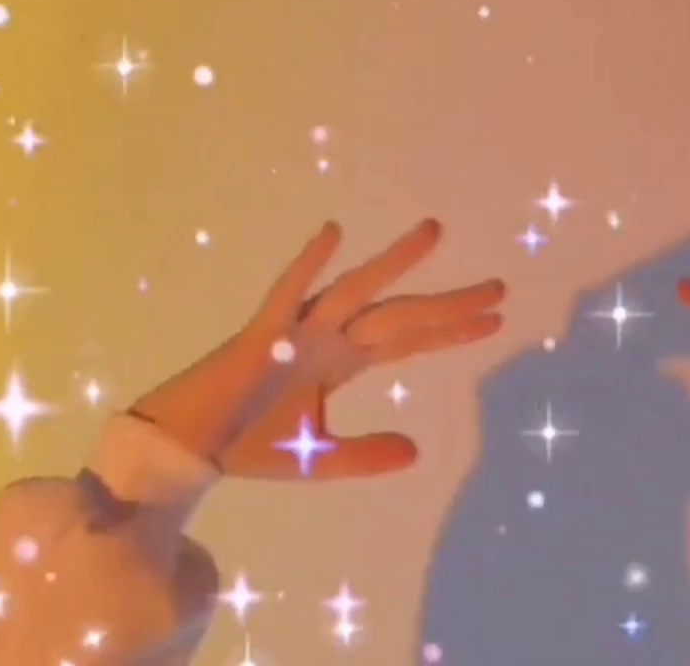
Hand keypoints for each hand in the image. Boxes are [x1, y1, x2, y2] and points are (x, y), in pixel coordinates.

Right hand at [130, 218, 506, 479]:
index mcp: (341, 361)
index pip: (407, 340)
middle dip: (447, 305)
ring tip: (436, 233)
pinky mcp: (262, 337)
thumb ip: (366, 454)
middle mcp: (327, 338)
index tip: (497, 319)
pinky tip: (334, 232)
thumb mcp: (318, 458)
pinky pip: (287, 294)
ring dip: (396, 263)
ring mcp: (297, 333)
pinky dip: (309, 263)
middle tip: (500, 289)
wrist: (189, 449)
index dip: (450, 330)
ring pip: (356, 291)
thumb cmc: (247, 444)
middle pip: (399, 315)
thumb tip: (417, 453)